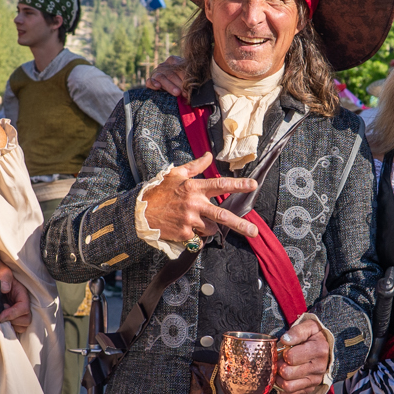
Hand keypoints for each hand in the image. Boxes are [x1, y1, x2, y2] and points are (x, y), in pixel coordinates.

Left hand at [0, 264, 32, 334]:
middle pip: (26, 320)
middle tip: (0, 316)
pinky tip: (0, 321)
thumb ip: (4, 275)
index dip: (13, 314)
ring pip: (22, 326)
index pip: (24, 308)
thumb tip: (5, 289)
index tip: (0, 316)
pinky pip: (16, 329)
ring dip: (11, 325)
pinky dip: (10, 328)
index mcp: (22, 294)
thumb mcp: (2, 269)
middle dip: (13, 321)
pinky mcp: (14, 318)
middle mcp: (23, 305)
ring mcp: (19, 313)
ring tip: (1, 317)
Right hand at [141, 153, 257, 244]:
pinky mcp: (184, 234)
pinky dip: (197, 236)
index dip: (238, 184)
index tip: (253, 185)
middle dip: (240, 224)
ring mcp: (189, 221)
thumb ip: (196, 166)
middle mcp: (194, 204)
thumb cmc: (159, 191)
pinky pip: (199, 238)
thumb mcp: (176, 174)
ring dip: (211, 227)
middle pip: (222, 216)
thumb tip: (209, 155)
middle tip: (254, 231)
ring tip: (197, 220)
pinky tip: (187, 229)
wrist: (140, 212)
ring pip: (212, 228)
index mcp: (194, 188)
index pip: (220, 185)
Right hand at [144, 54, 188, 97]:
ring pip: (161, 77)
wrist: (171, 87)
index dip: (185, 78)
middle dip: (179, 84)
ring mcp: (156, 73)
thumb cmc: (183, 81)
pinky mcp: (150, 81)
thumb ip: (189, 79)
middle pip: (171, 74)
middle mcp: (164, 66)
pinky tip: (158, 87)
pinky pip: (149, 81)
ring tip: (177, 93)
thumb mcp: (187, 77)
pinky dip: (153, 83)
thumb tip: (192, 87)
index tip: (190, 87)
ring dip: (170, 86)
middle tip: (185, 93)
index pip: (178, 68)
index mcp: (173, 60)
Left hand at [275, 315, 330, 393]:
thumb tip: (284, 341)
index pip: (291, 357)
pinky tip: (283, 379)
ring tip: (279, 370)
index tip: (284, 350)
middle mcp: (319, 367)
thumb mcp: (309, 326)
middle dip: (279, 366)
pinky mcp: (311, 387)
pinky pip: (292, 393)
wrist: (326, 347)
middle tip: (279, 361)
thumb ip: (297, 332)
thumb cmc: (314, 336)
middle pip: (287, 373)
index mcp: (319, 350)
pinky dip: (283, 388)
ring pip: (288, 386)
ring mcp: (316, 379)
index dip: (283, 354)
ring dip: (279, 379)